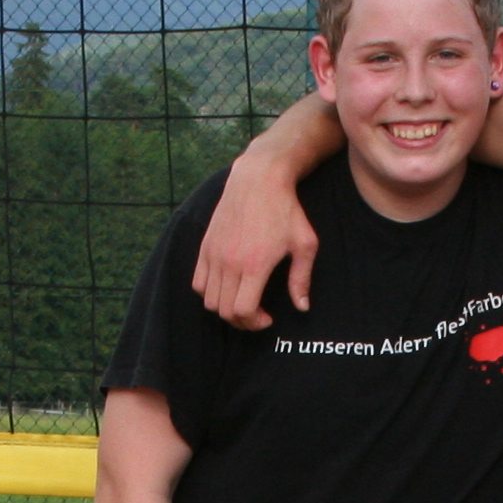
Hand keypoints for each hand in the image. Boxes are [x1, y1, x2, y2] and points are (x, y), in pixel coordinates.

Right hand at [190, 155, 315, 329]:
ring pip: (208, 300)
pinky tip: (226, 287)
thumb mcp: (305, 244)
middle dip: (241, 321)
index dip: (254, 323)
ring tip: (241, 303)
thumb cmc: (286, 210)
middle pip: (224, 310)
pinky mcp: (205, 246)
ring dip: (225, 309)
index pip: (242, 310)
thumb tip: (302, 307)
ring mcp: (214, 254)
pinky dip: (209, 293)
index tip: (268, 318)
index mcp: (255, 265)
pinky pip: (198, 282)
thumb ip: (302, 279)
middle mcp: (229, 262)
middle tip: (256, 315)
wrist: (258, 179)